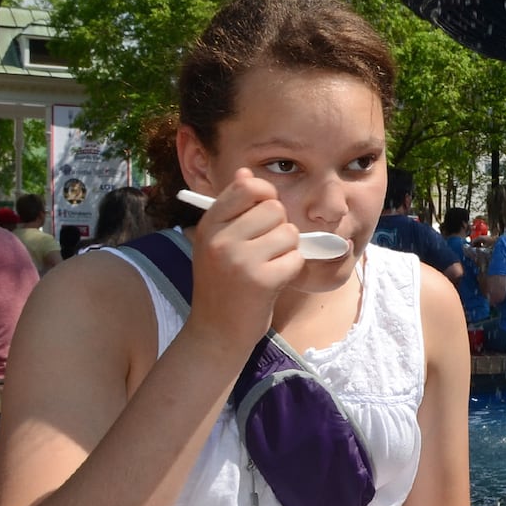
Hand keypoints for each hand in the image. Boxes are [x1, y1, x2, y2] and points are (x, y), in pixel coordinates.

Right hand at [185, 169, 304, 349]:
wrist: (216, 332)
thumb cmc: (223, 284)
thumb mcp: (218, 242)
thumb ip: (234, 208)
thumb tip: (246, 172)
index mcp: (209, 225)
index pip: (247, 186)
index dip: (265, 194)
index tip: (265, 210)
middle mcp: (221, 239)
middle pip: (275, 209)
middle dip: (279, 227)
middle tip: (265, 250)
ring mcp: (240, 260)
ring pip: (290, 233)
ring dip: (287, 250)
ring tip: (268, 266)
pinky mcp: (262, 281)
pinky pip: (296, 258)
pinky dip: (291, 270)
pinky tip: (273, 282)